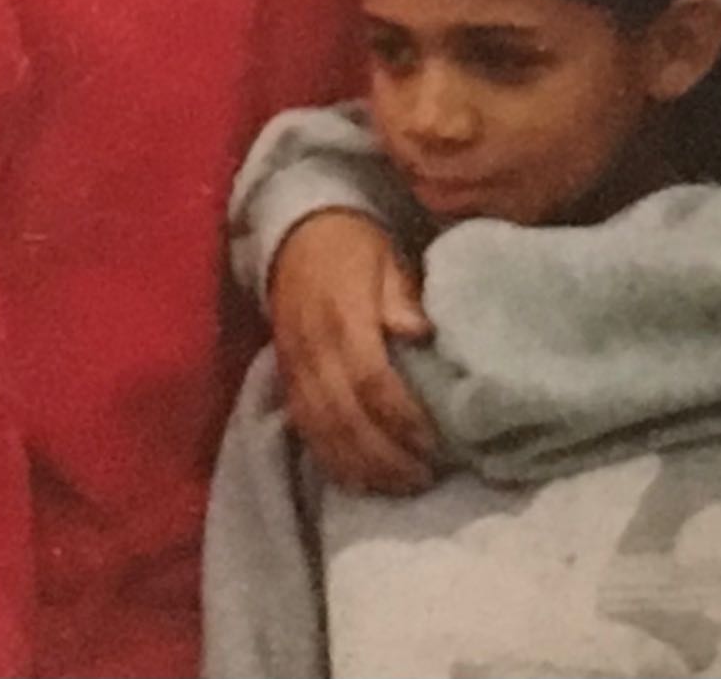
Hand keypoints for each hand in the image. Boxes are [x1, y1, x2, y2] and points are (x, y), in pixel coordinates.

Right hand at [269, 210, 437, 493]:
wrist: (296, 233)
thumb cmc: (354, 246)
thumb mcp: (386, 256)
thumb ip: (401, 296)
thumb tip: (421, 333)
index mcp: (342, 316)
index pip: (369, 379)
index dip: (401, 417)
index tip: (433, 441)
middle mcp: (313, 349)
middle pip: (345, 417)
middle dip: (385, 455)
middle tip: (424, 478)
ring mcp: (295, 368)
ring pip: (323, 431)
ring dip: (361, 466)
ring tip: (400, 487)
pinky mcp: (286, 380)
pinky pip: (305, 430)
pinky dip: (331, 460)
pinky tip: (359, 480)